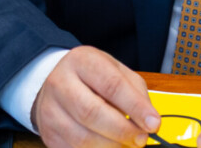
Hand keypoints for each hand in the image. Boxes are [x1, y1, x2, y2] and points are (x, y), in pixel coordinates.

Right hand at [31, 45, 159, 147]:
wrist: (54, 81)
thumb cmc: (90, 76)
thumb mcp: (115, 71)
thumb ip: (136, 92)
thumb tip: (150, 119)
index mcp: (82, 61)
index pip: (112, 85)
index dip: (135, 107)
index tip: (153, 123)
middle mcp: (61, 83)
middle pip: (92, 113)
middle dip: (122, 130)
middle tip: (141, 138)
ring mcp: (50, 110)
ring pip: (82, 137)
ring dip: (111, 146)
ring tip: (125, 143)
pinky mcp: (48, 133)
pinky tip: (107, 146)